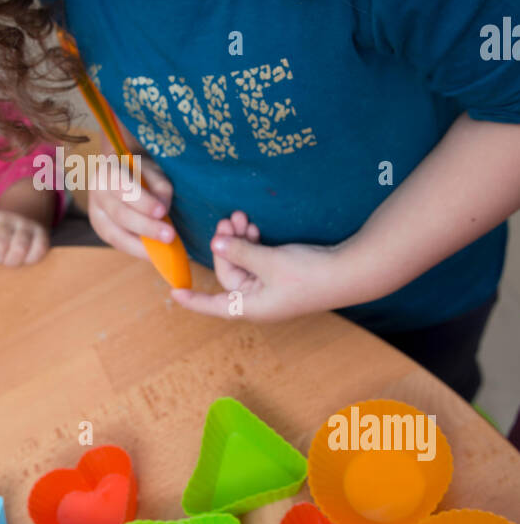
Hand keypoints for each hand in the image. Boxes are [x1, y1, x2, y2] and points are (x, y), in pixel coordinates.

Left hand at [0, 209, 49, 265]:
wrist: (21, 221)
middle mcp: (9, 218)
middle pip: (0, 241)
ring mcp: (27, 225)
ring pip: (20, 247)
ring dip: (12, 261)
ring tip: (8, 262)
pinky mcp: (42, 234)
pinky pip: (39, 250)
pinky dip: (30, 260)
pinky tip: (24, 260)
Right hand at [87, 154, 178, 259]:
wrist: (122, 174)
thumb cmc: (141, 172)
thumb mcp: (153, 171)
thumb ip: (159, 187)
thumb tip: (163, 214)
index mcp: (109, 170)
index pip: (123, 186)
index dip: (141, 200)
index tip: (162, 211)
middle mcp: (98, 192)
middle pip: (119, 213)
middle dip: (146, 227)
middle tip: (169, 235)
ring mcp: (96, 213)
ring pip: (115, 233)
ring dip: (141, 245)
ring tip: (163, 250)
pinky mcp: (101, 229)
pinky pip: (118, 243)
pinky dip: (137, 250)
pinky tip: (153, 254)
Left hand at [170, 211, 346, 320]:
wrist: (349, 272)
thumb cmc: (309, 274)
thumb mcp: (269, 261)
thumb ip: (240, 252)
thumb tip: (216, 243)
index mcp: (251, 306)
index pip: (214, 305)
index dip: (193, 300)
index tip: (174, 294)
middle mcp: (258, 300)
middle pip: (229, 273)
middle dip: (226, 245)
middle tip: (228, 218)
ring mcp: (270, 288)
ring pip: (243, 262)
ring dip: (240, 240)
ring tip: (241, 217)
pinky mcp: (281, 275)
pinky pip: (258, 260)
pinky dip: (253, 244)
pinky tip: (253, 228)